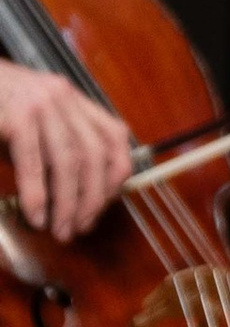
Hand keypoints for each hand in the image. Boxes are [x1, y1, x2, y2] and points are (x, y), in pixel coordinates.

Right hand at [0, 61, 130, 238]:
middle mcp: (62, 96)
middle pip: (96, 154)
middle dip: (93, 198)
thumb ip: (54, 154)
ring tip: (61, 229)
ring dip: (68, 203)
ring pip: (69, 161)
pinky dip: (37, 195)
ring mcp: (41, 103)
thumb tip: (72, 198)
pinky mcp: (18, 116)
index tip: (103, 205)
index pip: (115, 136)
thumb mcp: (32, 126)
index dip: (114, 176)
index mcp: (72, 98)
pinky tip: (36, 215)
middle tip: (81, 227)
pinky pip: (34, 163)